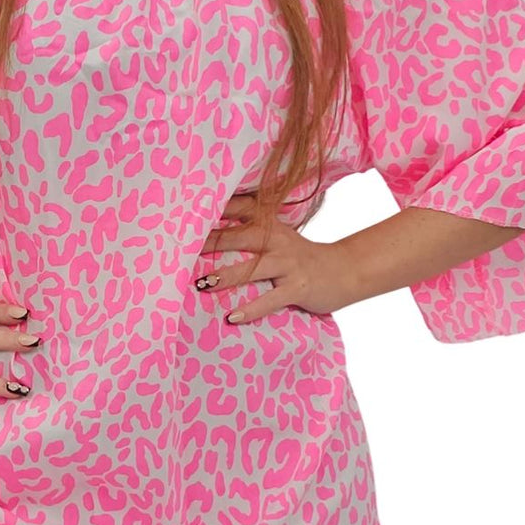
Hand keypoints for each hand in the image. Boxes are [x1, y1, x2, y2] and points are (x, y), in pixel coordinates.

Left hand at [194, 193, 352, 323]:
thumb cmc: (300, 257)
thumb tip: (207, 235)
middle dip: (210, 242)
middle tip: (181, 249)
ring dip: (226, 276)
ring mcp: (288, 264)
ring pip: (253, 269)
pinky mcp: (298, 288)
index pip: (240, 208)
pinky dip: (251, 309)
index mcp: (271, 225)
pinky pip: (271, 299)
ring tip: (202, 284)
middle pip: (239, 237)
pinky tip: (233, 316)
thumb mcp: (278, 237)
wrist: (343, 271)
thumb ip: (250, 231)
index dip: (214, 209)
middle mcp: (278, 241)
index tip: (186, 213)